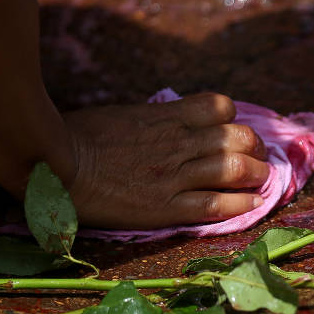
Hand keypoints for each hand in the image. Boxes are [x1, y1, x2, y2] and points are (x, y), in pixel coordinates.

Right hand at [64, 93, 269, 228]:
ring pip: (234, 169)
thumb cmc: (82, 138)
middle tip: (256, 158)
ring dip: (256, 175)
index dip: (234, 118)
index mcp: (167, 117)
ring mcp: (173, 175)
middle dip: (255, 147)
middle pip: (238, 137)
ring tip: (259, 180)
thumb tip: (179, 122)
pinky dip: (241, 204)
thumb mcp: (127, 115)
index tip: (232, 129)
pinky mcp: (165, 207)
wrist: (54, 168)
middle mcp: (178, 143)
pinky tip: (252, 204)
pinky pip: (215, 205)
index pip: (221, 106)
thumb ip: (160, 119)